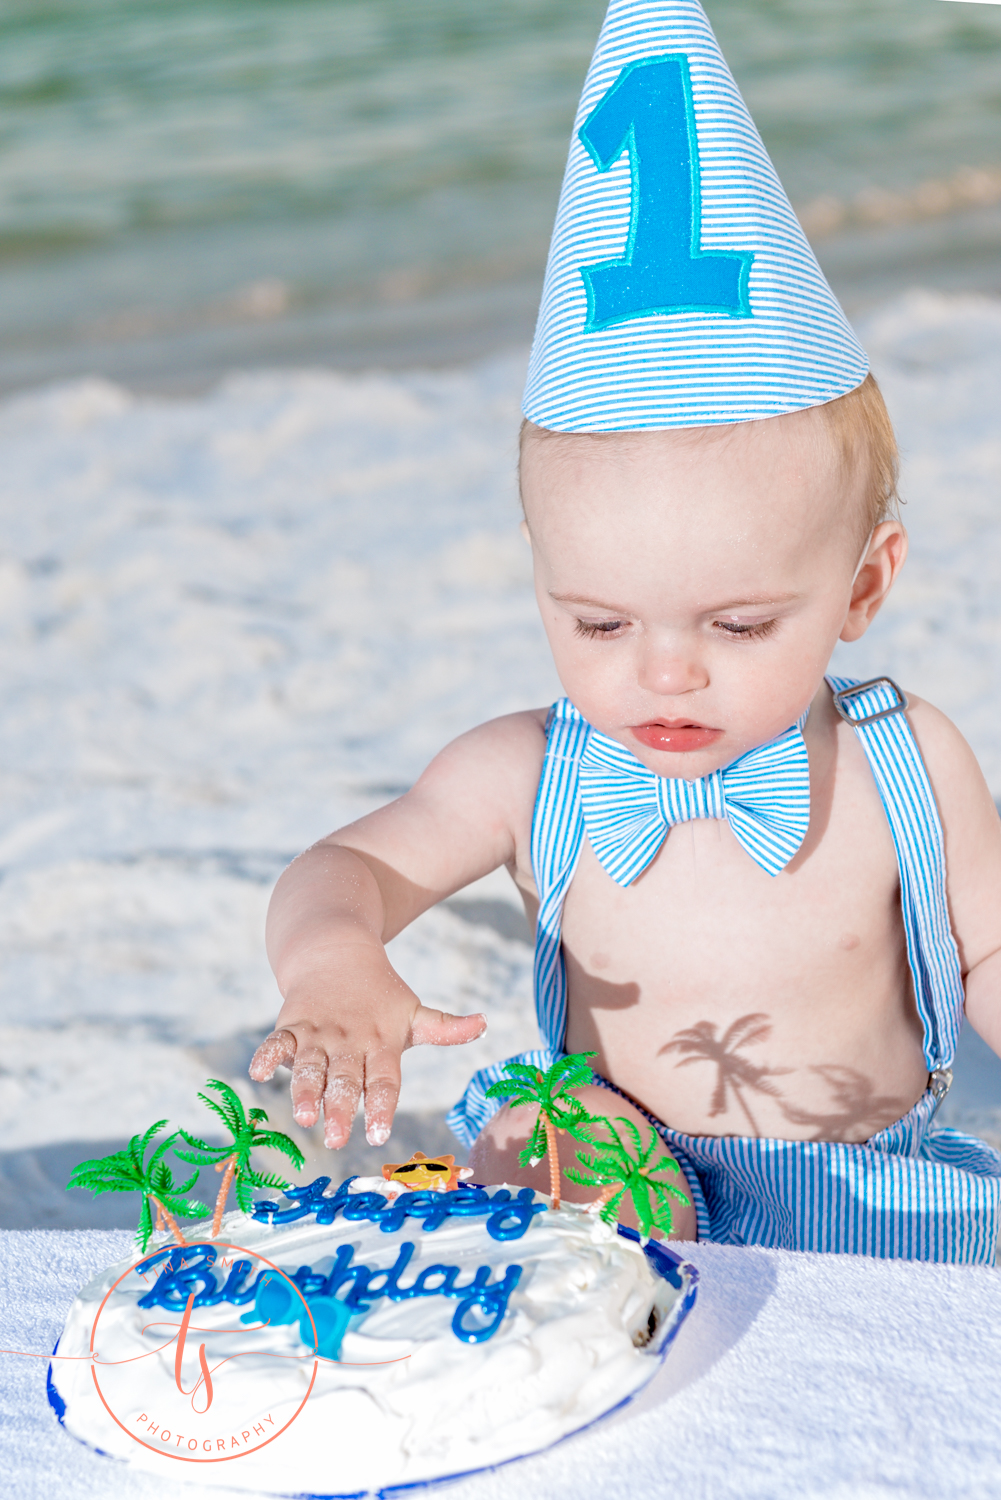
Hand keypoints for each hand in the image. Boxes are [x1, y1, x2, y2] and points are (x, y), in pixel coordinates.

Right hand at [249, 950, 485, 1148]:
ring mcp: (318, 1033)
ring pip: (311, 1066)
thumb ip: (446, 1028)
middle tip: (337, 1138)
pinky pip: (277, 1041)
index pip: (385, 1079)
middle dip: (341, 1109)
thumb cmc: (381, 995)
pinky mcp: (292, 1024)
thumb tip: (487, 1023)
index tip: (380, 1132)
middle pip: (346, 1079)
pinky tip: (258, 1072)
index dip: (383, 1105)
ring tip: (304, 1115)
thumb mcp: (414, 1012)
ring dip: (306, 1090)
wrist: (338, 950)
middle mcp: (350, 1041)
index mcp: (382, 1043)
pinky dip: (267, 1055)